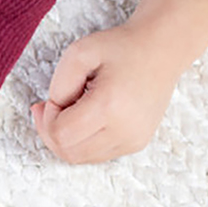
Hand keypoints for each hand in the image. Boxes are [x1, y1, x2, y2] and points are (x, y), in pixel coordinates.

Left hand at [31, 22, 181, 163]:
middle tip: (52, 107)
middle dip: (51, 131)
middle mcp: (124, 130)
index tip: (52, 99)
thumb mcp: (79, 52)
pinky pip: (95, 155)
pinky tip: (85, 118)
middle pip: (67, 152)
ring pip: (80, 158)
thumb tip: (51, 112)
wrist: (161, 50)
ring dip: (65, 138)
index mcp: (109, 106)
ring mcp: (132, 141)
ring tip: (70, 111)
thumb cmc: (121, 48)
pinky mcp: (135, 144)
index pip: (61, 134)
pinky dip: (82, 141)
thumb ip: (59, 84)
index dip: (46, 119)